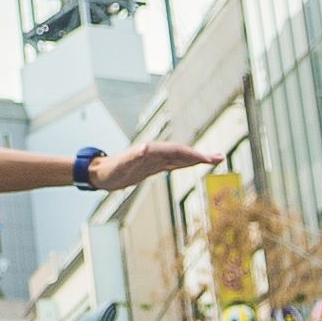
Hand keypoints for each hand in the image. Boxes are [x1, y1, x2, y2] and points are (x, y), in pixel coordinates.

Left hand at [91, 140, 221, 187]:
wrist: (100, 173)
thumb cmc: (109, 171)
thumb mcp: (120, 166)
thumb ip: (132, 157)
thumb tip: (146, 147)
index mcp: (151, 151)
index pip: (177, 151)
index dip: (193, 155)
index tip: (208, 159)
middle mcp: (155, 153)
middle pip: (183, 152)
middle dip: (202, 155)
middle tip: (220, 157)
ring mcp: (155, 159)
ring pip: (181, 157)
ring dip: (197, 158)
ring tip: (214, 159)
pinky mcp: (153, 166)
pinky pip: (174, 164)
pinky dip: (186, 163)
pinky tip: (193, 164)